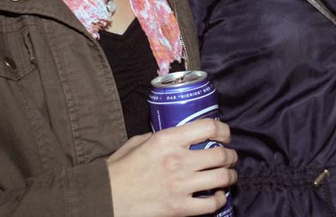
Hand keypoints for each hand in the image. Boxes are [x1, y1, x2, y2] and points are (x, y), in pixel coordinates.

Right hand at [108, 118, 237, 216]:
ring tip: (229, 175)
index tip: (225, 135)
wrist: (104, 199)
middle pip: (221, 154)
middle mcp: (177, 161)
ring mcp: (180, 186)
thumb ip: (161, 137)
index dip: (223, 130)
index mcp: (166, 140)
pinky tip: (218, 196)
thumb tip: (181, 136)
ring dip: (230, 176)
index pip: (207, 127)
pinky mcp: (179, 208)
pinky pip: (211, 204)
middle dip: (231, 155)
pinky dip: (220, 199)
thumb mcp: (138, 142)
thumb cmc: (119, 170)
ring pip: (222, 178)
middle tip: (230, 157)